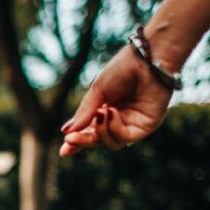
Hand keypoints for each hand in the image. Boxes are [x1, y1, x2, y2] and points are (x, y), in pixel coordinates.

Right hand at [59, 46, 173, 155]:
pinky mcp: (146, 126)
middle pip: (99, 141)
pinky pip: (125, 138)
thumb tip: (66, 132)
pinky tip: (112, 112)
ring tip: (100, 113)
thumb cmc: (122, 69)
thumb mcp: (97, 92)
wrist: (145, 59)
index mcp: (105, 111)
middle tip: (70, 139)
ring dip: (101, 132)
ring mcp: (133, 124)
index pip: (90, 131)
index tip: (64, 150)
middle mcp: (119, 120)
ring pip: (112, 143)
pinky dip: (114, 128)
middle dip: (83, 142)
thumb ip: (84, 113)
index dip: (77, 141)